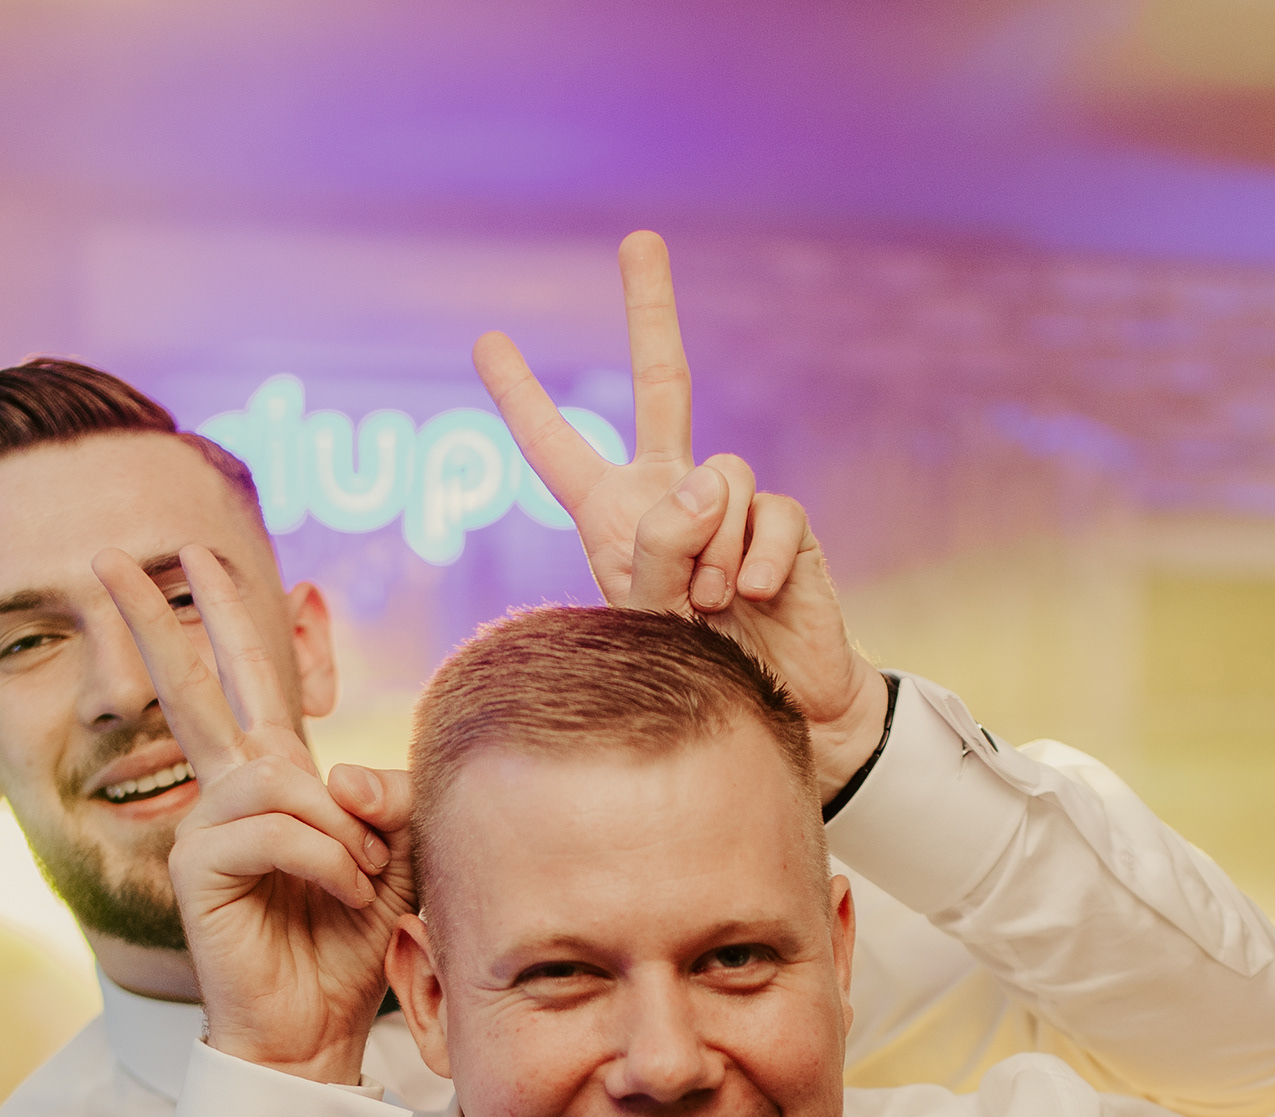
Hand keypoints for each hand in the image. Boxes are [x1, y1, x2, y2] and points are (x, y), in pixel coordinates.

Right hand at [95, 544, 403, 1081]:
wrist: (315, 1025)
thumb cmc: (350, 938)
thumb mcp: (395, 852)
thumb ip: (384, 797)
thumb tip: (341, 772)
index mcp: (271, 776)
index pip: (244, 680)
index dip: (225, 615)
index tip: (196, 553)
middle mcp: (231, 790)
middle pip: (193, 686)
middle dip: (158, 617)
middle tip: (111, 553)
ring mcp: (206, 826)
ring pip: (283, 780)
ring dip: (342, 832)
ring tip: (358, 882)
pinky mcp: (198, 867)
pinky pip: (278, 831)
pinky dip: (327, 861)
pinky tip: (339, 893)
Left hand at [474, 231, 886, 789]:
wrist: (781, 717)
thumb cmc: (696, 677)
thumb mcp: (649, 623)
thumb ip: (659, 550)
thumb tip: (706, 480)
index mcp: (615, 519)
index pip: (560, 451)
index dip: (524, 400)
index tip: (487, 341)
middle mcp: (674, 497)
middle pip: (667, 385)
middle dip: (651, 309)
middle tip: (639, 240)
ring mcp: (734, 509)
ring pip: (718, 478)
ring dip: (710, 547)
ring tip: (711, 605)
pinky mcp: (787, 528)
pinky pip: (770, 513)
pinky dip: (756, 557)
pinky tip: (751, 597)